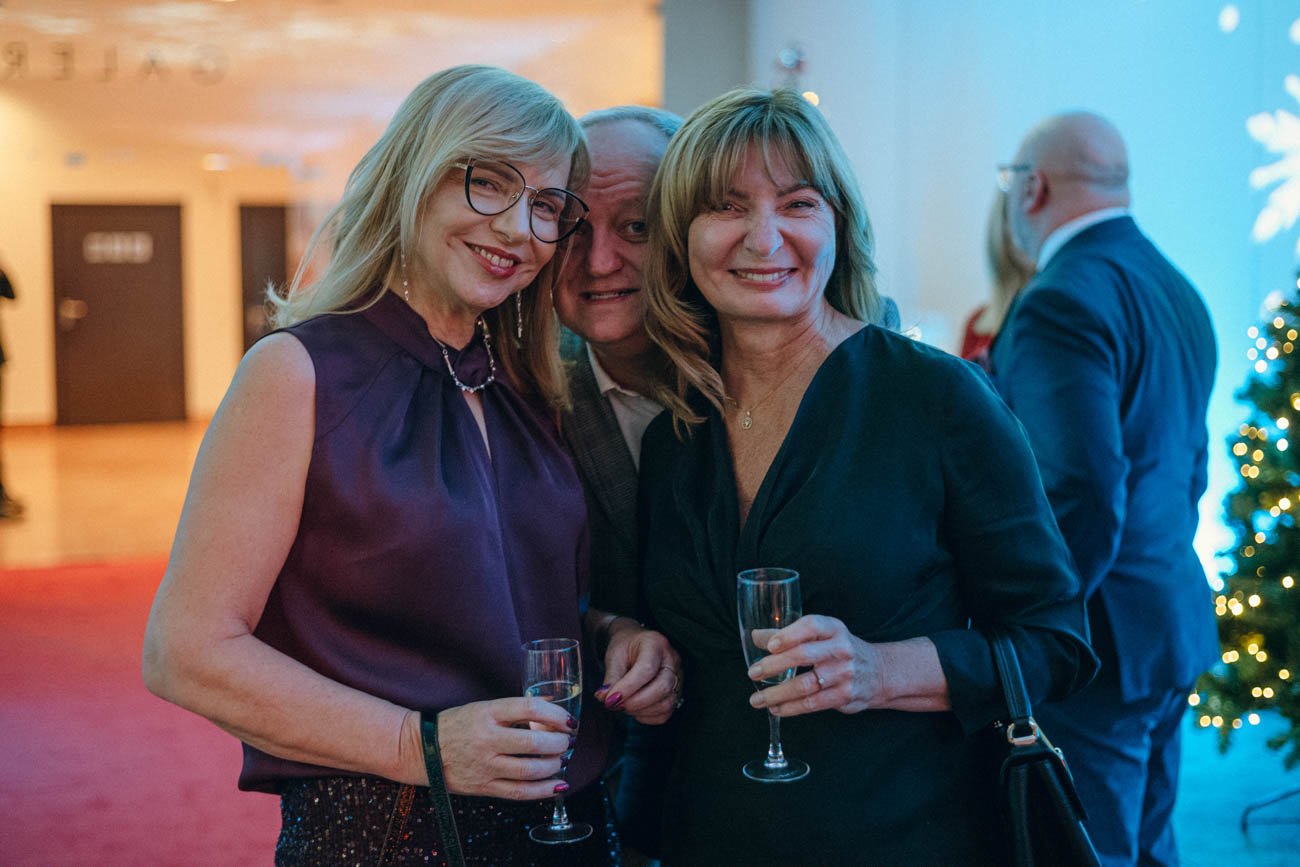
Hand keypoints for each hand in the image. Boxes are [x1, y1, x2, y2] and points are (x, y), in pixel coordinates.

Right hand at [434, 697, 575, 798]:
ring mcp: (485, 766)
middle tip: (567, 740)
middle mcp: (487, 739)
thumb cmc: (455, 725)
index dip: (555, 714)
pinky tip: (558, 784)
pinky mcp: (484, 787)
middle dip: (559, 742)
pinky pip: (520, 792)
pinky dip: (544, 790)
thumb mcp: (483, 707)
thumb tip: (552, 705)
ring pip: (530, 769)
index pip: (529, 709)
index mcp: (487, 713)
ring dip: (554, 765)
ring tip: (561, 759)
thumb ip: (516, 708)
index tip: (568, 719)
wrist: (421, 750)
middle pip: (533, 742)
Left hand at [594, 619, 682, 724]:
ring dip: (641, 710)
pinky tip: (635, 709)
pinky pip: (666, 713)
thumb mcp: (614, 656)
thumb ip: (611, 678)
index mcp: (655, 644)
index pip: (647, 669)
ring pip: (666, 703)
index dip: (628, 688)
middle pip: (662, 687)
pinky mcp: (676, 693)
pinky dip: (648, 716)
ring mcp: (678, 678)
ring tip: (624, 705)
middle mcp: (672, 660)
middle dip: (636, 702)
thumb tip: (605, 697)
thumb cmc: (626, 648)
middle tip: (616, 704)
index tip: (610, 699)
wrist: (636, 645)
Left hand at [745, 614, 883, 716]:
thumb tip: (755, 636)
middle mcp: (841, 649)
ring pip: (806, 685)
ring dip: (777, 693)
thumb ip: (788, 635)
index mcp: (833, 629)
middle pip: (804, 656)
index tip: (769, 645)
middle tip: (753, 673)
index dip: (789, 635)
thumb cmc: (840, 650)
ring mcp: (845, 674)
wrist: (879, 672)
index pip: (811, 626)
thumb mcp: (821, 636)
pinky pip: (813, 703)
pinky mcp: (845, 696)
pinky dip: (791, 708)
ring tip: (757, 699)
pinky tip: (776, 708)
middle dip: (775, 665)